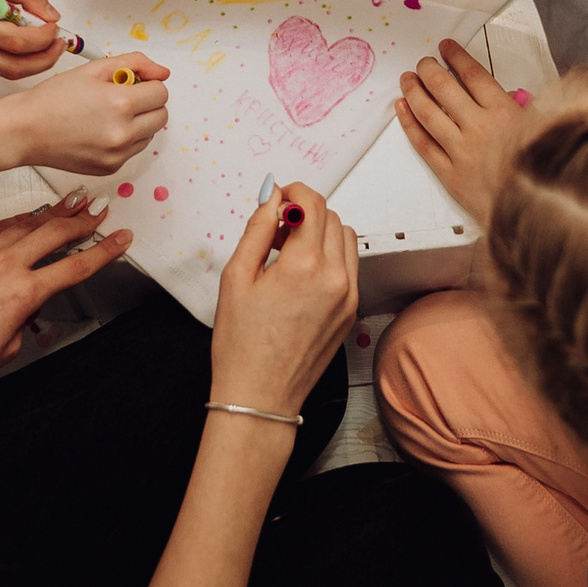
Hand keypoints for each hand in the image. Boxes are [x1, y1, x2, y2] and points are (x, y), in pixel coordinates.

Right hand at [0, 0, 64, 77]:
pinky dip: (10, 57)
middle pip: (13, 67)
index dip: (44, 38)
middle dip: (44, 59)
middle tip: (59, 44)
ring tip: (44, 42)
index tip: (56, 26)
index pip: (16, 42)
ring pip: (4, 71)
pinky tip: (17, 40)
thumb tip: (50, 14)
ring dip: (30, 61)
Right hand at [0, 54, 171, 172]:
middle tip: (123, 96)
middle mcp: (123, 134)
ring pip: (149, 135)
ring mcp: (117, 155)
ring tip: (108, 114)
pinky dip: (124, 139)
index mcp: (121, 104)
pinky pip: (132, 150)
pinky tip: (100, 130)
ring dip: (138, 122)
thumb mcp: (94, 69)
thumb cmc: (54, 98)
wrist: (26, 130)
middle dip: (148, 103)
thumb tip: (163, 73)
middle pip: (161, 116)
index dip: (149, 83)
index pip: (161, 93)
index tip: (133, 83)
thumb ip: (134, 64)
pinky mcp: (110, 168)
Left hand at [0, 192, 129, 416]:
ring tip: (71, 204)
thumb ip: (24, 320)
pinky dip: (19, 220)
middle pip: (56, 232)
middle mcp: (3, 265)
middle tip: (100, 214)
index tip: (119, 239)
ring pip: (27, 222)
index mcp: (22, 294)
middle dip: (83, 221)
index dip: (105, 250)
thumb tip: (26, 306)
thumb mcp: (5, 349)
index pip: (76, 265)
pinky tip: (26, 218)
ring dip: (53, 213)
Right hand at [209, 182, 356, 418]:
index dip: (294, 191)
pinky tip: (300, 276)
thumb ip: (258, 229)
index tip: (277, 197)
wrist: (260, 395)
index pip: (313, 203)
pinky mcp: (351, 312)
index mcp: (305, 266)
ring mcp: (349, 296)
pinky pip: (348, 267)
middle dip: (305, 211)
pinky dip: (330, 257)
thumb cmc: (241, 343)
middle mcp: (336, 278)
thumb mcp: (236, 276)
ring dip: (321, 232)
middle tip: (276, 227)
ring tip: (289, 252)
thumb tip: (273, 198)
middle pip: (332, 217)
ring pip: (345, 239)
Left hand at [394, 38, 527, 224]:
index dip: (456, 57)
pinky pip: (423, 143)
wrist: (538, 214)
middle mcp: (479, 127)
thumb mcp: (543, 130)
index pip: (472, 75)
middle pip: (444, 88)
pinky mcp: (450, 174)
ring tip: (407, 79)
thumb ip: (524, 111)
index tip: (447, 47)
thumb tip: (509, 97)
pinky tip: (402, 109)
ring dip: (414, 91)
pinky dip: (409, 123)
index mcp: (505, 112)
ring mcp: (461, 151)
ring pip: (428, 113)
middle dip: (430, 70)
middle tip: (423, 62)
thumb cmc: (544, 173)